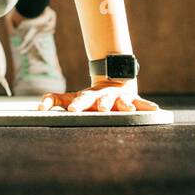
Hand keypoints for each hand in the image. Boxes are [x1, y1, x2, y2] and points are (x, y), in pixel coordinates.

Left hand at [37, 78, 158, 112]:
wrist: (113, 84)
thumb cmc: (88, 98)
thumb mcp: (71, 98)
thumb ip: (54, 100)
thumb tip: (39, 107)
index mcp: (89, 97)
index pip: (82, 100)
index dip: (78, 104)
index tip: (72, 110)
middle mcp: (105, 97)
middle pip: (103, 100)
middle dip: (102, 104)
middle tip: (101, 109)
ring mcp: (120, 98)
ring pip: (123, 101)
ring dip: (125, 105)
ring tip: (129, 109)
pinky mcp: (133, 100)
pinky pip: (142, 104)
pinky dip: (148, 106)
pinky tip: (156, 110)